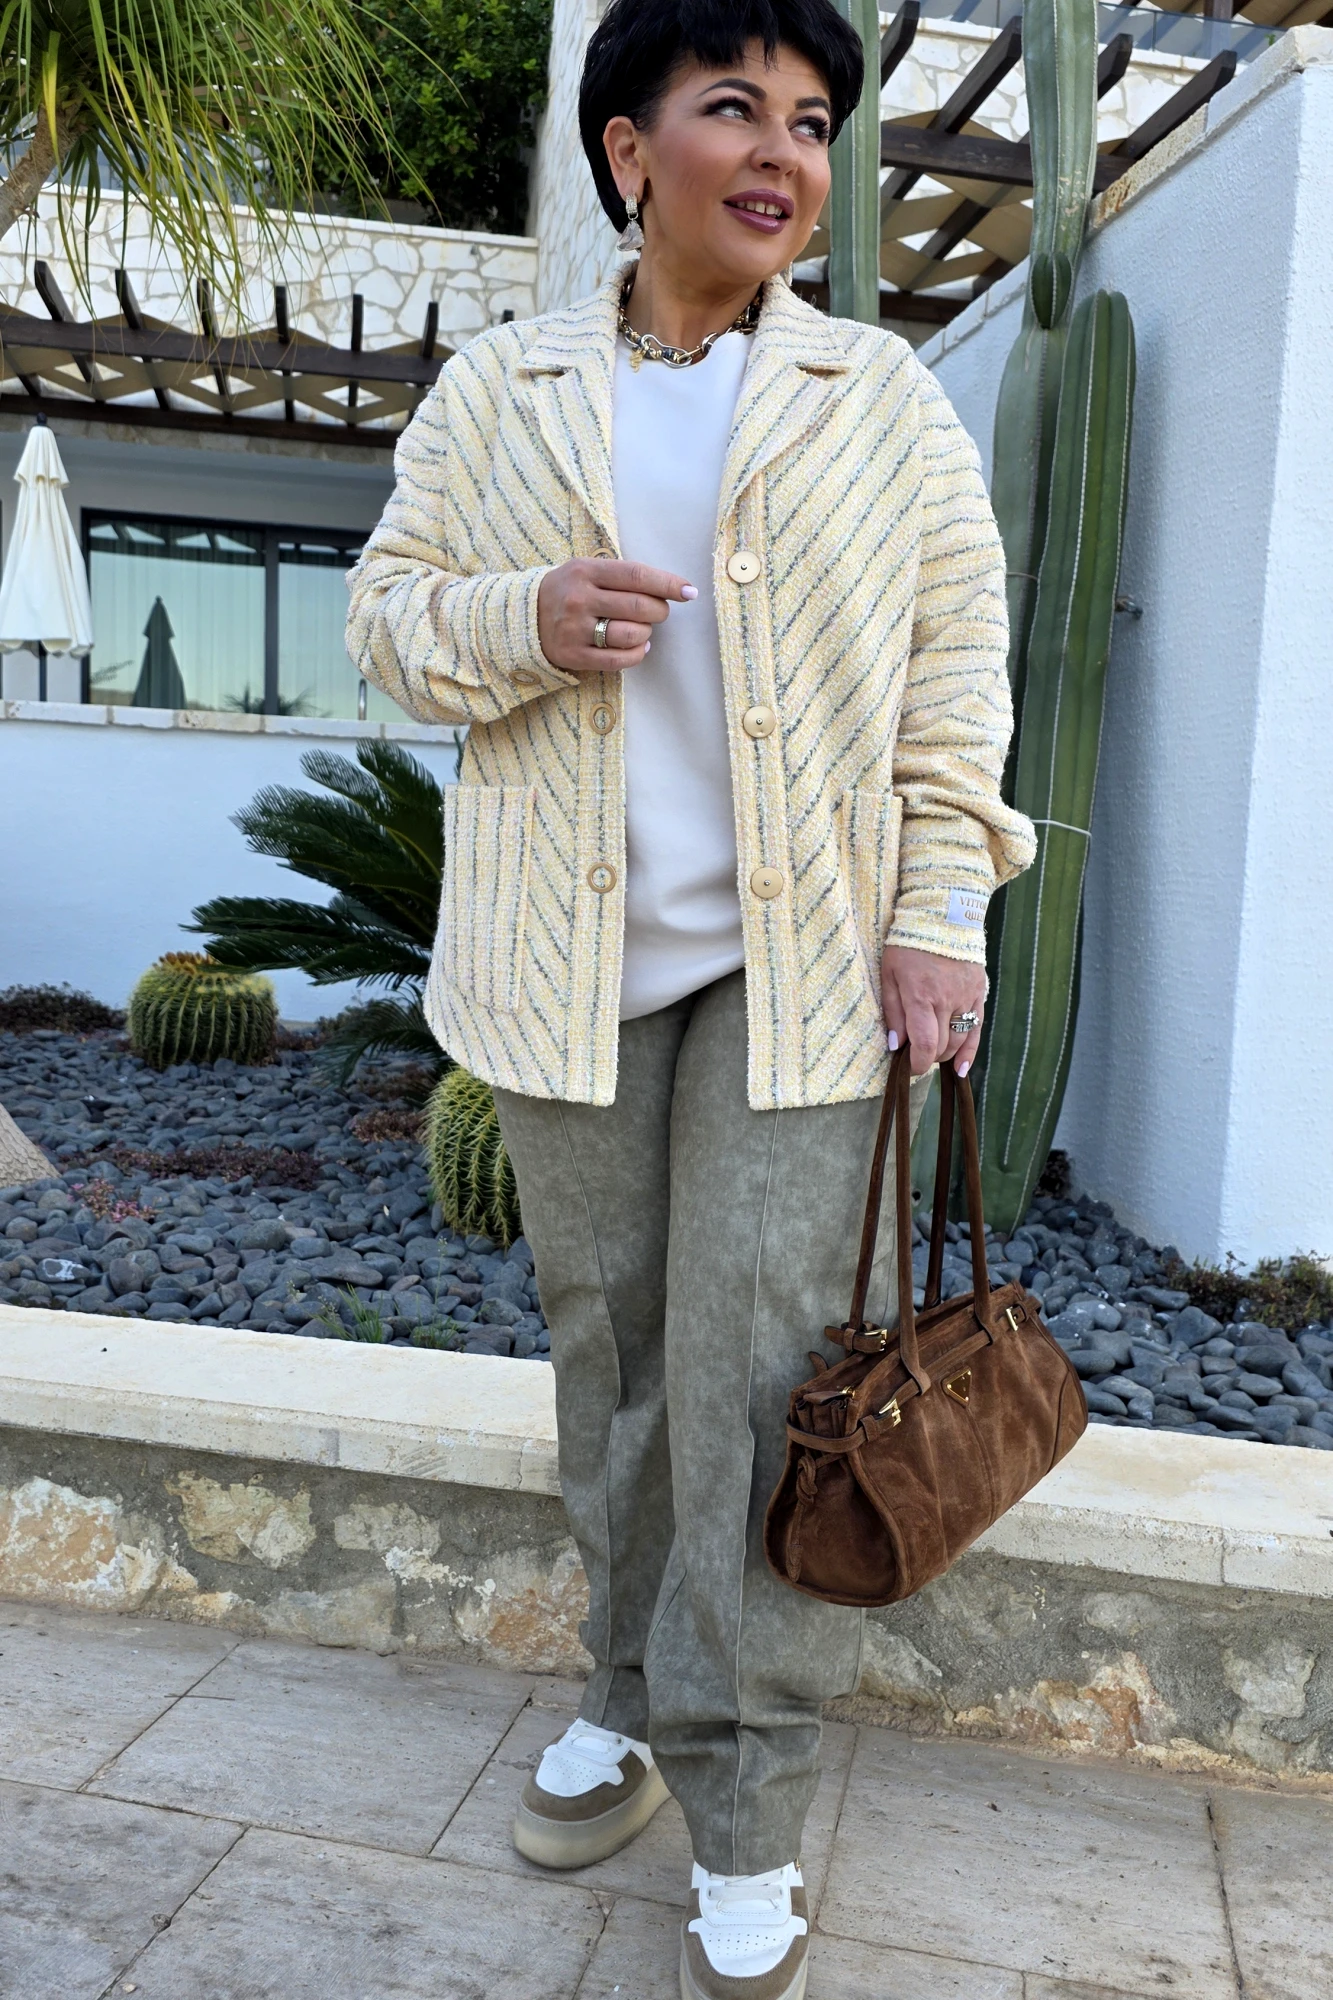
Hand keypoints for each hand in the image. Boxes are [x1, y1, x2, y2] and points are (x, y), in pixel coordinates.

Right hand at [537, 559, 695, 673]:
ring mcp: (575, 629)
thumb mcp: (587, 571)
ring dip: (647, 633)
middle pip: (639, 606)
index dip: (668, 584)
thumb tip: (673, 589)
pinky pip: (620, 659)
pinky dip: (637, 654)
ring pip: (632, 635)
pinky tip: (638, 647)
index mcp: (585, 571)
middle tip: (658, 612)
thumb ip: (623, 576)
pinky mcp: (574, 656)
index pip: (636, 575)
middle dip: (659, 611)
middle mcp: (579, 599)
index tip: (689, 592)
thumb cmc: (569, 591)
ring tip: (641, 629)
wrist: (524, 617)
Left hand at [880, 944, 985, 1078]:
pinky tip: (961, 1068)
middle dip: (926, 1058)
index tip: (908, 1067)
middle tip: (914, 1054)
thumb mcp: (889, 974)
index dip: (917, 1064)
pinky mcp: (978, 994)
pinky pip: (976, 1029)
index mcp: (921, 996)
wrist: (942, 916)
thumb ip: (893, 1011)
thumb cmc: (907, 945)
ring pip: (958, 1041)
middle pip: (942, 1046)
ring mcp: (966, 998)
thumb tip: (896, 1046)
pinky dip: (969, 1052)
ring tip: (931, 1052)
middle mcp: (947, 1000)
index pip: (925, 1044)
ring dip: (944, 1054)